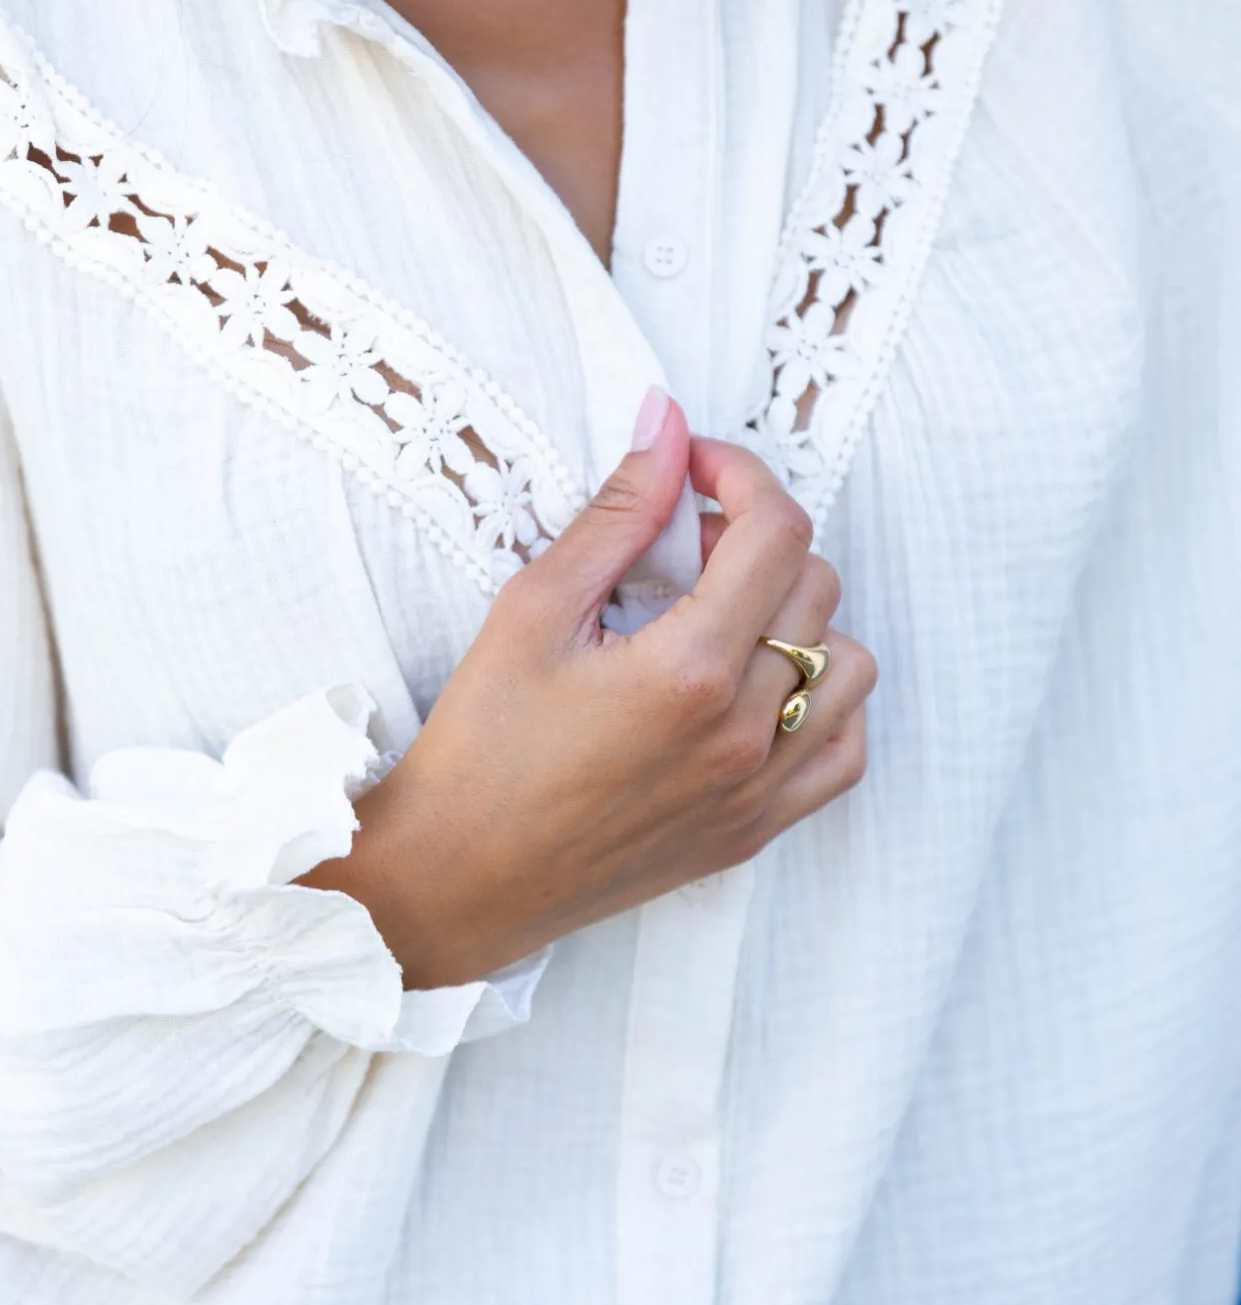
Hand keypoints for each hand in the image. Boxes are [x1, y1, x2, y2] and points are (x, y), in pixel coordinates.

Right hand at [304, 390, 876, 987]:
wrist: (458, 878)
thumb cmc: (480, 747)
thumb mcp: (532, 610)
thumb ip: (615, 515)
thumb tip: (665, 426)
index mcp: (689, 672)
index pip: (775, 532)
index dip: (739, 475)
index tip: (692, 469)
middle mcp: (742, 734)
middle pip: (816, 587)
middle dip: (755, 540)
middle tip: (683, 545)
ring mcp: (758, 789)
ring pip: (847, 665)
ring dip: (799, 619)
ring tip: (722, 619)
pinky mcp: (755, 828)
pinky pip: (844, 749)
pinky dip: (819, 702)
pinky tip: (755, 688)